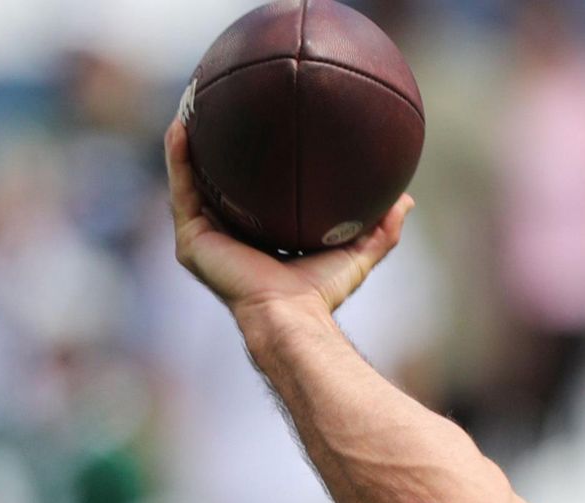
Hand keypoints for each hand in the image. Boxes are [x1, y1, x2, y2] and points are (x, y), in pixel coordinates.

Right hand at [164, 117, 412, 321]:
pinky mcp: (192, 241)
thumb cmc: (322, 292)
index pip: (253, 199)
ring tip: (190, 107)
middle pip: (216, 186)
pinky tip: (181, 128)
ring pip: (192, 183)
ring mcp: (206, 240)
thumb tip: (406, 200)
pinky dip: (178, 159)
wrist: (292, 313)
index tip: (260, 134)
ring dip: (187, 147)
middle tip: (219, 111)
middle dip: (215, 151)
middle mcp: (228, 239)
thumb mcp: (358, 253)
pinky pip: (182, 190)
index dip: (253, 169)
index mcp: (259, 241)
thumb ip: (381, 229)